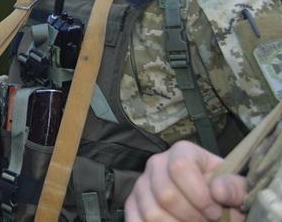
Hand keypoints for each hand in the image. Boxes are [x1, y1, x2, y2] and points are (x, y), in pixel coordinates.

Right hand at [125, 141, 245, 221]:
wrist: (208, 202)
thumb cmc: (221, 193)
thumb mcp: (236, 188)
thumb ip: (235, 188)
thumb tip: (217, 191)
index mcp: (182, 152)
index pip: (180, 167)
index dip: (199, 195)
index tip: (215, 211)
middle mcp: (156, 163)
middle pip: (165, 195)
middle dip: (190, 217)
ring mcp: (141, 183)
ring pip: (151, 213)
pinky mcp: (132, 203)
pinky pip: (134, 220)